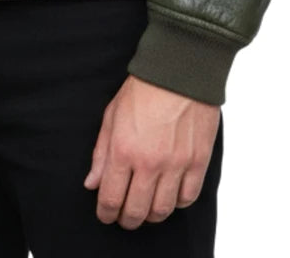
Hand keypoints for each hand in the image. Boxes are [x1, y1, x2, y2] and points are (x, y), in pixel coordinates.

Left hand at [83, 74, 220, 229]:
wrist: (180, 70)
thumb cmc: (143, 89)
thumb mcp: (112, 115)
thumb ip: (101, 153)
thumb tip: (92, 183)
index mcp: (123, 150)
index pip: (110, 198)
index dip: (105, 213)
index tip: (106, 214)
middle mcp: (149, 162)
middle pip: (136, 211)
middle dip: (126, 220)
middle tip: (125, 218)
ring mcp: (176, 164)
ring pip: (162, 210)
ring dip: (151, 216)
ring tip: (146, 209)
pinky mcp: (198, 161)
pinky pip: (187, 197)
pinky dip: (177, 203)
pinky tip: (170, 195)